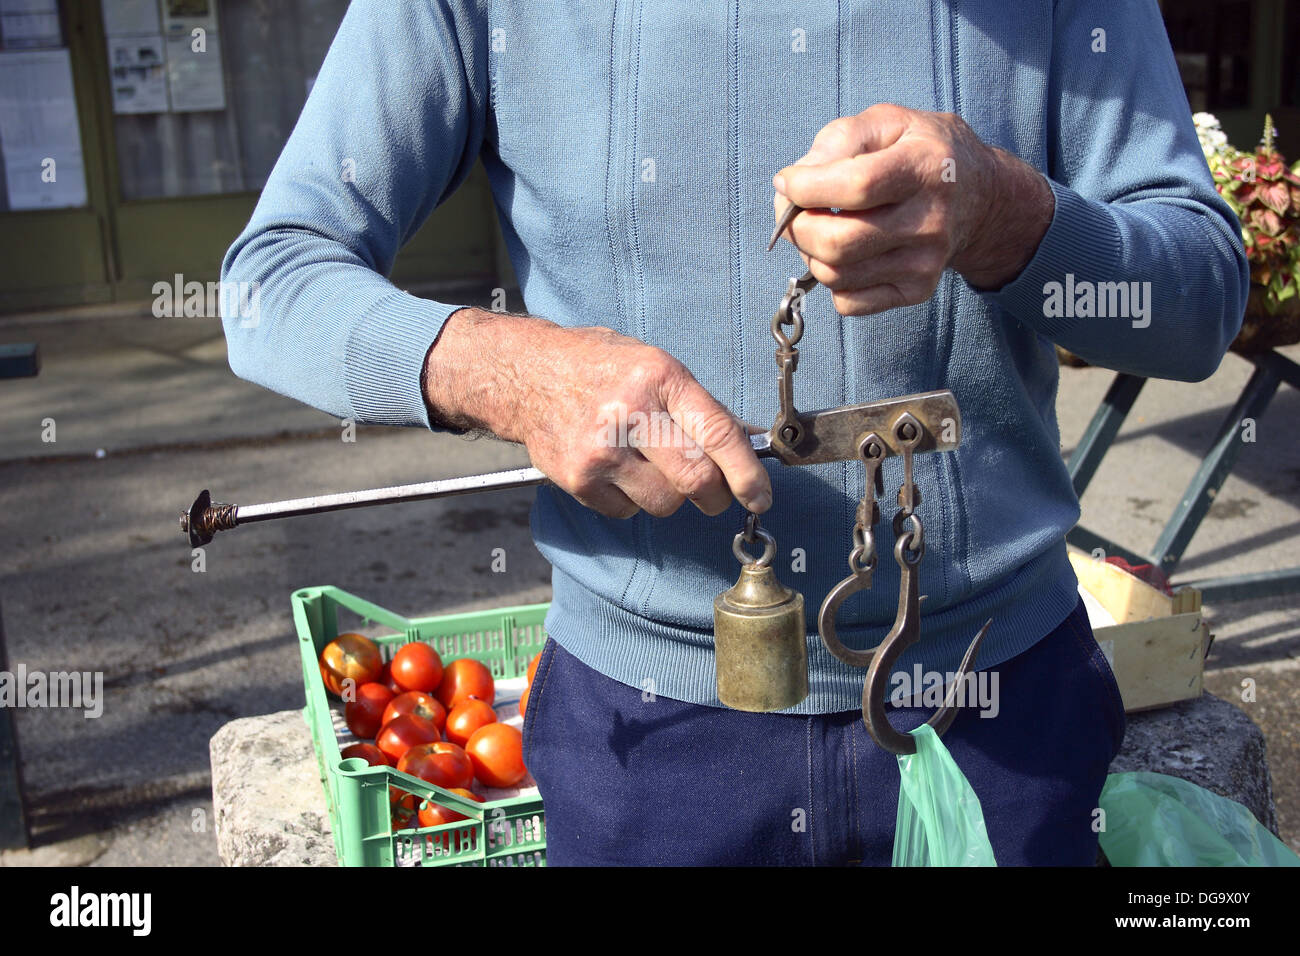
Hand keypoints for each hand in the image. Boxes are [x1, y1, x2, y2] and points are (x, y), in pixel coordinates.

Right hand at [423, 309, 771, 518]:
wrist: (525, 374)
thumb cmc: (600, 368)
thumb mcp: (655, 366)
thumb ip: (700, 407)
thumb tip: (749, 444)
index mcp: (660, 378)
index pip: (718, 435)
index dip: (747, 474)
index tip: (760, 496)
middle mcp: (630, 413)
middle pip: (696, 480)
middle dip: (714, 495)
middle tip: (714, 493)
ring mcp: (600, 450)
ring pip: (664, 504)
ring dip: (671, 497)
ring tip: (652, 468)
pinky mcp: (578, 479)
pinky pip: (627, 512)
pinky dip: (633, 501)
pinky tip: (618, 471)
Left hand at [772, 103, 1053, 313]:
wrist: (977, 196)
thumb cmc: (918, 152)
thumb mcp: (886, 122)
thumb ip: (837, 141)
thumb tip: (792, 187)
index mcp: (926, 166)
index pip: (856, 185)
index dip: (806, 187)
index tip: (786, 180)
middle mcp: (931, 220)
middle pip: (839, 242)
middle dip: (797, 227)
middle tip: (794, 211)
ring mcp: (926, 262)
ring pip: (836, 275)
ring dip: (809, 253)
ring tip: (820, 227)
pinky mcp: (917, 291)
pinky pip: (848, 302)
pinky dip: (831, 280)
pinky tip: (844, 253)